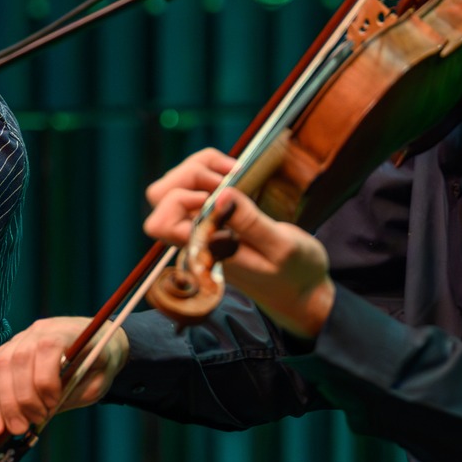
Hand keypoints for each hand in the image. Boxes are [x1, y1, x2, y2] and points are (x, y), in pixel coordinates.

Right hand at [0, 316, 128, 435]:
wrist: (95, 342)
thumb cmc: (97, 364)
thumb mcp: (98, 382)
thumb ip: (72, 394)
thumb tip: (42, 416)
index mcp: (64, 332)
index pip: (46, 349)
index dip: (46, 379)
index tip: (53, 404)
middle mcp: (36, 331)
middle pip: (17, 360)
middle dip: (19, 399)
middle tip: (26, 427)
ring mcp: (17, 341)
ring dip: (1, 403)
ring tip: (12, 430)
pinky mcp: (6, 353)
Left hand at [144, 147, 334, 337]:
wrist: (302, 292)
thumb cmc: (295, 273)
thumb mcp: (282, 247)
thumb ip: (250, 223)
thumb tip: (221, 195)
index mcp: (204, 253)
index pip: (162, 223)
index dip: (181, 198)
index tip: (220, 193)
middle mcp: (195, 240)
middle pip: (159, 197)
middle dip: (187, 175)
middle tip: (226, 178)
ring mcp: (201, 229)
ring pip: (172, 187)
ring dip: (199, 169)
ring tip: (234, 171)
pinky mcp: (213, 220)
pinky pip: (194, 187)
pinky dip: (210, 170)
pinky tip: (234, 173)